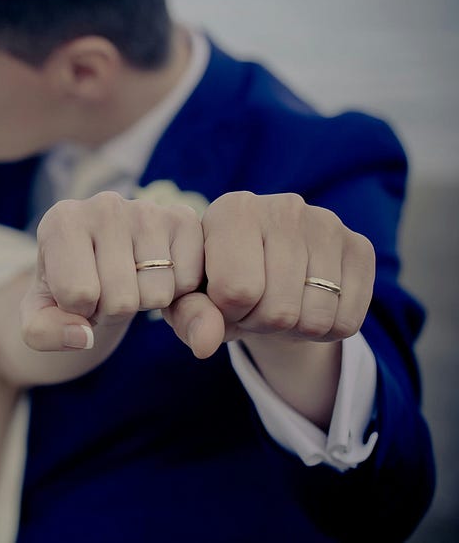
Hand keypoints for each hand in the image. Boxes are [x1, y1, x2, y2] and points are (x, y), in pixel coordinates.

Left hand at [21, 192, 203, 351]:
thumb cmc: (66, 289)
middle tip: (105, 290)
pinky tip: (155, 273)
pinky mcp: (182, 217)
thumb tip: (84, 337)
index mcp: (61, 221)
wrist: (101, 265)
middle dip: (111, 311)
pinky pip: (189, 282)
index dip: (77, 311)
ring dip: (143, 303)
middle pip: (120, 299)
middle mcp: (104, 205)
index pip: (77, 293)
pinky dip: (175, 293)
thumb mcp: (39, 317)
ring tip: (127, 280)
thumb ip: (43, 333)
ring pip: (156, 294)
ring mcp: (146, 208)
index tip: (75, 293)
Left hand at [164, 192, 375, 358]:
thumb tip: (204, 343)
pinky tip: (307, 306)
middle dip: (261, 323)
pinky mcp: (360, 247)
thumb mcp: (191, 299)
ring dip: (293, 329)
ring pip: (316, 319)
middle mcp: (283, 207)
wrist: (265, 274)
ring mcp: (327, 224)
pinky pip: (347, 321)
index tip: (224, 301)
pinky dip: (325, 332)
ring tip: (278, 305)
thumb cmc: (218, 284)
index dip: (228, 313)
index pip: (237, 290)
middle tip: (254, 306)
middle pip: (278, 309)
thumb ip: (189, 317)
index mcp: (233, 210)